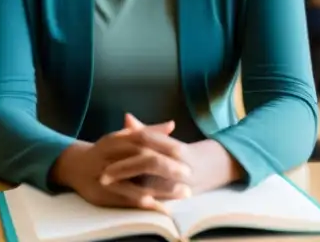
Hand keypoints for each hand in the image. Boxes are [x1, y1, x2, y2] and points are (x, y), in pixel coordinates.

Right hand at [51, 117, 190, 211]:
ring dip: (160, 189)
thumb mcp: (123, 138)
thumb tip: (172, 124)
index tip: (183, 150)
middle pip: (141, 159)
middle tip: (187, 173)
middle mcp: (108, 155)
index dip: (163, 144)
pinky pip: (126, 200)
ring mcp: (104, 176)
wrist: (74, 166)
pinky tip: (162, 207)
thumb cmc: (105, 151)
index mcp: (115, 139)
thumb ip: (147, 132)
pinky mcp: (101, 195)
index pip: (141, 138)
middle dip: (166, 167)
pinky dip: (145, 204)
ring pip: (135, 182)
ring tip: (182, 193)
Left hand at [104, 116, 243, 196]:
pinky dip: (143, 201)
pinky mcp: (179, 198)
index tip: (104, 150)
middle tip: (103, 175)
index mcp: (174, 146)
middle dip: (124, 168)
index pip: (147, 139)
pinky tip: (126, 202)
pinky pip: (159, 201)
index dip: (126, 142)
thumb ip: (146, 131)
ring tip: (111, 189)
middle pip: (148, 161)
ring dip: (131, 187)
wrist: (216, 169)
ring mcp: (181, 181)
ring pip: (153, 183)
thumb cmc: (185, 154)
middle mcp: (179, 163)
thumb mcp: (167, 142)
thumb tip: (127, 117)